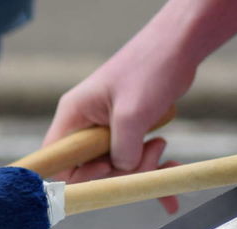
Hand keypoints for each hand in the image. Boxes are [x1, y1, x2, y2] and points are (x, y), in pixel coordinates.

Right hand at [41, 24, 197, 212]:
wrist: (179, 45)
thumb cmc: (150, 67)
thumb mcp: (133, 113)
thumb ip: (123, 150)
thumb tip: (124, 172)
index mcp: (73, 116)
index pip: (57, 159)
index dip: (77, 175)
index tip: (106, 167)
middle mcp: (85, 125)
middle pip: (91, 169)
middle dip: (122, 171)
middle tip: (150, 154)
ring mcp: (107, 130)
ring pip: (117, 167)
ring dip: (143, 167)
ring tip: (162, 147)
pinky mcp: (128, 131)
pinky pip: (134, 159)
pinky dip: (154, 167)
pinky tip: (173, 169)